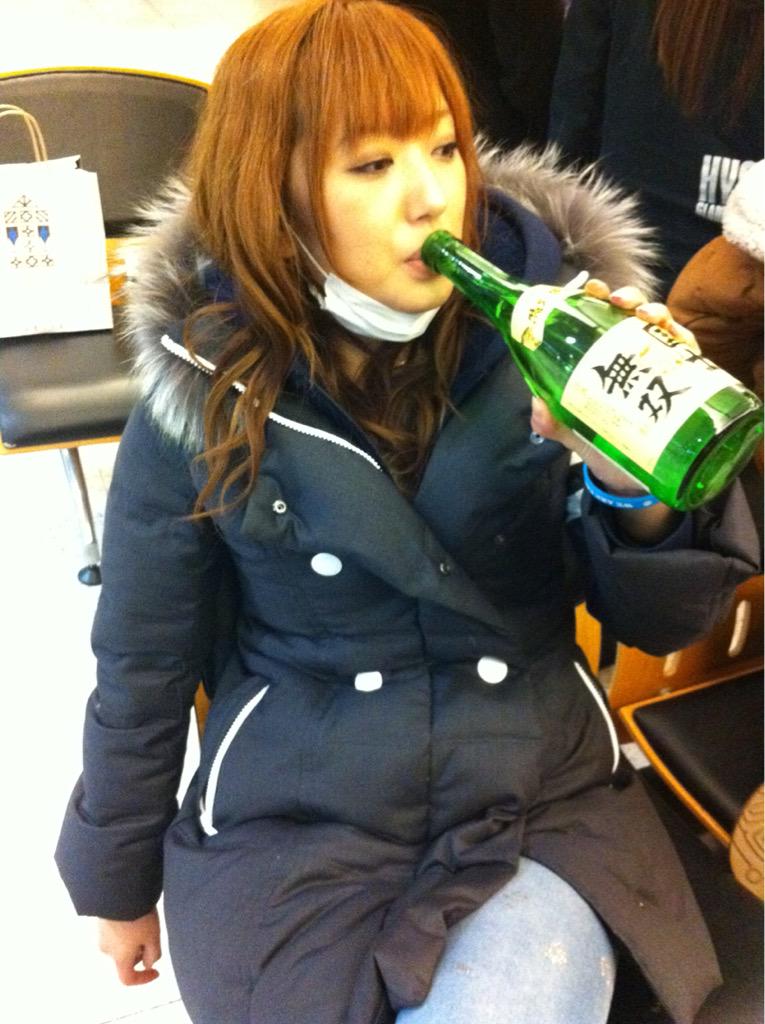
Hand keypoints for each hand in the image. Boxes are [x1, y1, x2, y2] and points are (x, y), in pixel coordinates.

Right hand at [98, 908, 160, 985]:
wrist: (118, 888)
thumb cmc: (138, 914)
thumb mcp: (153, 935)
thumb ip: (153, 954)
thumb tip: (149, 964)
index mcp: (119, 957)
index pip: (127, 978)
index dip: (143, 979)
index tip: (156, 971)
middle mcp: (107, 949)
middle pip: (125, 959)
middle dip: (139, 952)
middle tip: (151, 933)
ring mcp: (100, 934)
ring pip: (120, 944)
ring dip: (132, 938)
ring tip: (143, 918)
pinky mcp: (99, 920)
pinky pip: (114, 930)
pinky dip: (124, 928)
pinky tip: (133, 911)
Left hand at [531, 280, 698, 493]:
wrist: (626, 477)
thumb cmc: (596, 440)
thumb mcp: (569, 428)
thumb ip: (551, 419)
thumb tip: (538, 407)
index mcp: (598, 354)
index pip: (595, 317)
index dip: (592, 298)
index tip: (587, 290)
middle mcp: (628, 351)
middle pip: (629, 312)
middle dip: (626, 297)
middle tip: (616, 300)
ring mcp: (656, 362)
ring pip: (659, 325)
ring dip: (654, 311)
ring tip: (645, 315)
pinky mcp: (680, 379)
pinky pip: (686, 352)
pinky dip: (682, 338)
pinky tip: (676, 335)